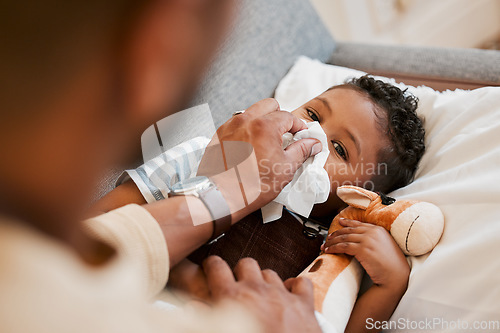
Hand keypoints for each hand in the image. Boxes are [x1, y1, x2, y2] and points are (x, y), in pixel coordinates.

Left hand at [198, 98, 321, 216]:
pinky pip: (237, 124)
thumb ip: (301, 151)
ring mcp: (230, 127)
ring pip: (251, 112)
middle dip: (280, 116)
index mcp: (264, 126)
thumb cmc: (251, 186)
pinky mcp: (220, 135)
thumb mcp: (285, 169)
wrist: (221, 197)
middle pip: (269, 105)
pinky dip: (247, 130)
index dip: (298, 126)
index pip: (288, 116)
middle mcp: (245, 121)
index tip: (301, 135)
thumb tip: (312, 144)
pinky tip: (251, 146)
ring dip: (262, 120)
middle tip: (285, 133)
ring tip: (267, 140)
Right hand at [203, 256, 321, 332]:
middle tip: (238, 285)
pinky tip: (290, 295)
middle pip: (246, 264)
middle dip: (241, 272)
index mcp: (232, 297)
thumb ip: (206, 318)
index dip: (212, 266)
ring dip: (265, 281)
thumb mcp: (220, 332)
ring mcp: (282, 295)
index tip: (211, 269)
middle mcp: (257, 290)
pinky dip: (295, 287)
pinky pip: (301, 283)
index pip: (217, 266)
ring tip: (261, 295)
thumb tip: (192, 307)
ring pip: (271, 273)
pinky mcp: (303, 304)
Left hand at [322, 218, 409, 289]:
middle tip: (328, 238)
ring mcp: (368, 240)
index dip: (347, 223)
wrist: (396, 276)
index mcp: (379, 230)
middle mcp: (373, 232)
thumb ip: (373, 239)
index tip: (340, 222)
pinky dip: (334, 248)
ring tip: (325, 246)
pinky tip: (329, 251)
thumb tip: (359, 239)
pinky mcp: (363, 249)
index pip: (358, 224)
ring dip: (332, 242)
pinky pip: (343, 247)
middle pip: (349, 230)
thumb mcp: (384, 246)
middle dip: (336, 234)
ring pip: (344, 238)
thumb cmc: (391, 264)